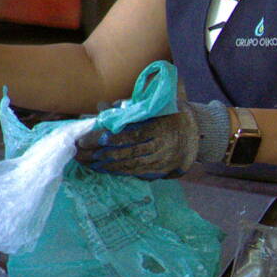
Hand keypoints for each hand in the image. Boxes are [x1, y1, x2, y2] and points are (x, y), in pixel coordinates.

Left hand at [75, 99, 228, 177]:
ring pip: (128, 165)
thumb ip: (130, 105)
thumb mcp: (157, 103)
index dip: (105, 139)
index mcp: (160, 127)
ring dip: (103, 164)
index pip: (128, 135)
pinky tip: (102, 168)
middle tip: (78, 152)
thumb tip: (102, 107)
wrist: (199, 133)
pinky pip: (135, 172)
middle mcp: (161, 147)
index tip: (85, 139)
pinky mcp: (161, 171)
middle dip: (98, 154)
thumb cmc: (172, 113)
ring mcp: (162, 161)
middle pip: (125, 153)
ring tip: (85, 161)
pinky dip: (116, 170)